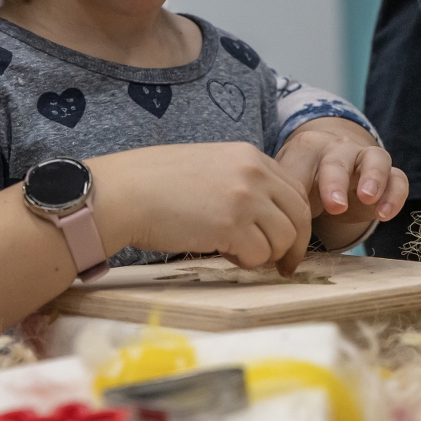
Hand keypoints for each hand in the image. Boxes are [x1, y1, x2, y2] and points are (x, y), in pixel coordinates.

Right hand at [89, 143, 314, 273]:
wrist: (122, 192)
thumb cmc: (152, 183)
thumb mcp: (206, 166)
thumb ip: (238, 182)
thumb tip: (260, 216)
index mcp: (249, 155)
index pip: (294, 191)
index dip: (295, 221)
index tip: (287, 241)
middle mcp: (254, 173)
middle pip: (299, 216)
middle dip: (294, 245)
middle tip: (283, 265)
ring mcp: (245, 198)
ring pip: (283, 239)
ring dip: (265, 254)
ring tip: (237, 253)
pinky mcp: (232, 225)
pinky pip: (259, 254)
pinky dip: (245, 261)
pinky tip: (222, 253)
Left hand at [276, 117, 407, 238]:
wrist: (329, 173)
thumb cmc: (305, 181)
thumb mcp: (292, 186)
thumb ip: (284, 198)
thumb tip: (269, 230)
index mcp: (311, 147)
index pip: (310, 158)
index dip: (308, 180)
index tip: (310, 206)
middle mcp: (341, 148)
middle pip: (341, 158)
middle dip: (337, 181)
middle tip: (335, 206)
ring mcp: (367, 158)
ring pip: (377, 158)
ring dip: (375, 179)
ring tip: (370, 202)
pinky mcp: (388, 175)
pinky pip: (398, 178)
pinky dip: (395, 194)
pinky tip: (384, 215)